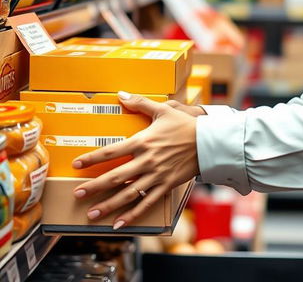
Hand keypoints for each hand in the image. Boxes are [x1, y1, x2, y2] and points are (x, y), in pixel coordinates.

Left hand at [72, 91, 198, 229]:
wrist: (210, 141)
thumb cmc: (186, 125)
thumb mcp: (164, 110)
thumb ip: (141, 103)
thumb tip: (121, 94)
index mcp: (144, 141)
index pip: (112, 151)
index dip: (92, 158)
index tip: (77, 164)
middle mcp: (147, 161)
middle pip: (115, 176)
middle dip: (94, 187)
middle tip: (77, 193)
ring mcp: (156, 175)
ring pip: (128, 194)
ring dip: (108, 205)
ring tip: (92, 213)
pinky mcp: (166, 185)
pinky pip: (147, 203)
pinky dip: (132, 215)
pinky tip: (119, 223)